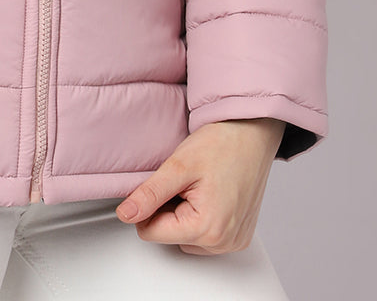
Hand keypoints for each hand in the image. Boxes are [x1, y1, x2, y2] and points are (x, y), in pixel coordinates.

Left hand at [114, 118, 285, 253]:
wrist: (250, 133)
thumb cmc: (221, 145)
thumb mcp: (177, 166)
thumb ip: (149, 194)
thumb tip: (126, 214)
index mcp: (208, 229)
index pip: (151, 232)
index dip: (149, 205)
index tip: (163, 184)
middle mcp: (224, 243)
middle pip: (169, 236)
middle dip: (168, 209)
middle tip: (185, 183)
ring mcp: (234, 241)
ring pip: (185, 238)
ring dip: (184, 214)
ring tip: (197, 187)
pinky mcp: (238, 236)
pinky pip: (205, 236)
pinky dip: (200, 217)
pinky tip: (208, 195)